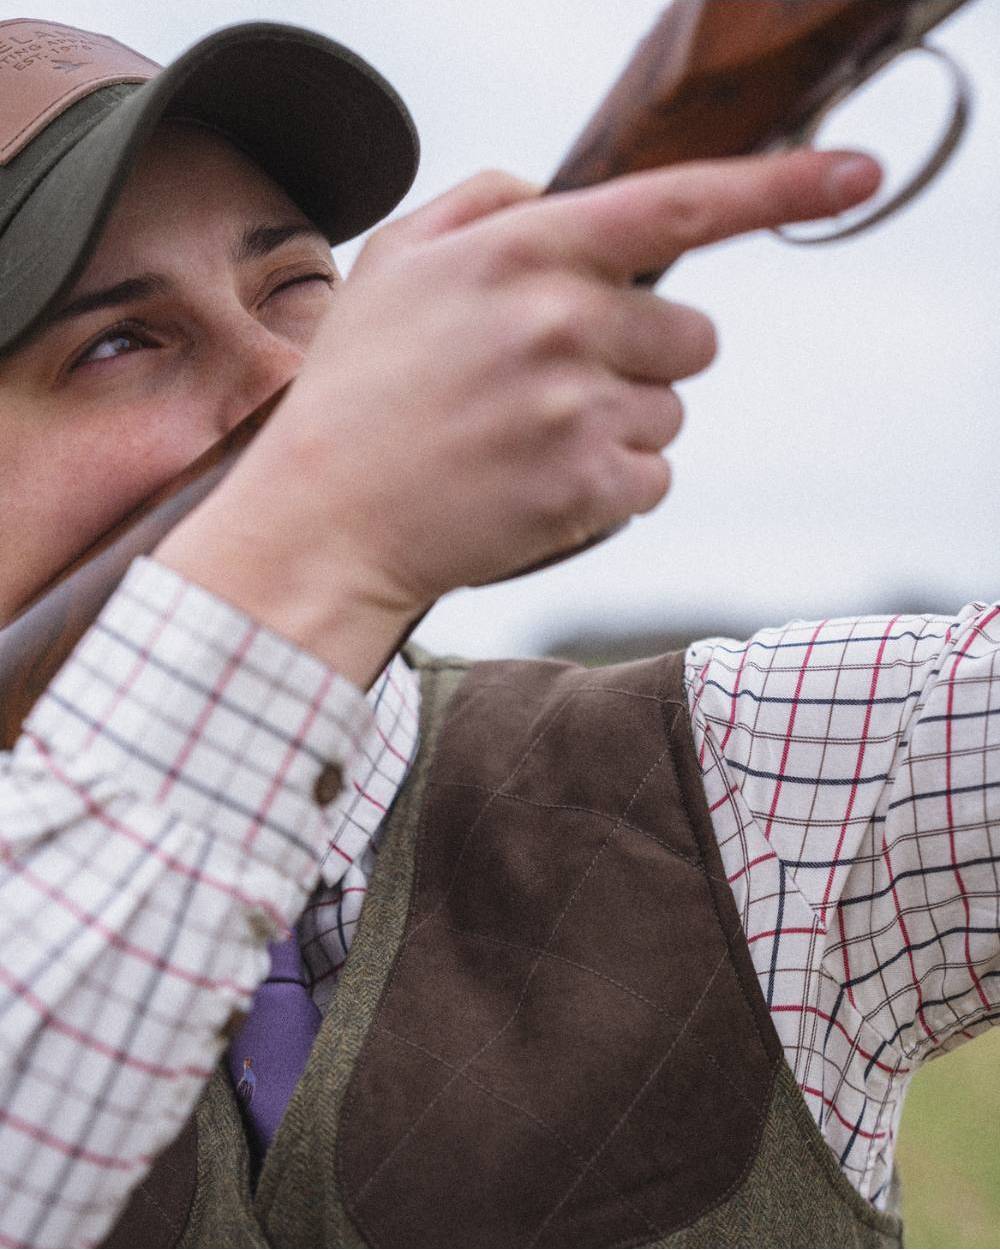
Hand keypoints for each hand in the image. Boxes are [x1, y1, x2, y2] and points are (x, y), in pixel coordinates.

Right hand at [157, 149, 878, 685]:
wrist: (325, 520)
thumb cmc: (357, 391)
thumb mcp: (392, 264)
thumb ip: (481, 203)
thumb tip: (556, 192)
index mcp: (520, 253)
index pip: (676, 205)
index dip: (778, 187)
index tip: (855, 174)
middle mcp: (558, 323)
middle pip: (691, 335)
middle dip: (641, 359)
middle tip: (553, 387)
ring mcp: (575, 410)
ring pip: (671, 413)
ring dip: (618, 428)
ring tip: (527, 443)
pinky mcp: (586, 490)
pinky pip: (653, 480)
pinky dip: (610, 488)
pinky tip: (538, 486)